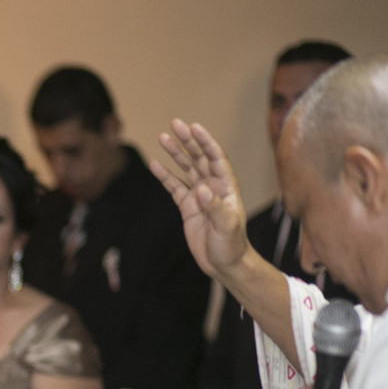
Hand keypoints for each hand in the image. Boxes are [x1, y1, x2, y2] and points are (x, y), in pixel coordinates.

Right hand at [150, 119, 249, 280]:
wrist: (224, 264)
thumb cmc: (231, 245)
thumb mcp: (226, 227)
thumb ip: (214, 207)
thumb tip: (200, 188)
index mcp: (226, 187)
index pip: (216, 159)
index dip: (205, 143)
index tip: (194, 128)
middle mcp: (213, 187)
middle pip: (199, 158)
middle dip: (187, 141)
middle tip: (174, 124)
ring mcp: (199, 196)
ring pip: (186, 169)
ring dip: (175, 153)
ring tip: (162, 138)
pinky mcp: (187, 207)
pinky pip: (174, 187)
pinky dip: (165, 176)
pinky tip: (155, 165)